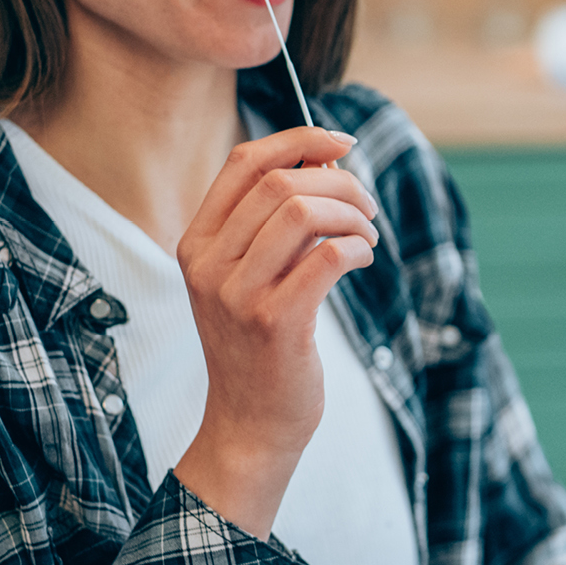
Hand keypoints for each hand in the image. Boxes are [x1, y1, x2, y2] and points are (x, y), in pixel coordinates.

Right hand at [173, 127, 378, 537]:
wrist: (250, 424)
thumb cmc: (260, 344)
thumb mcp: (251, 276)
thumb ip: (276, 222)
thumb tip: (325, 159)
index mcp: (197, 242)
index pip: (245, 161)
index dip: (299, 140)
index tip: (341, 143)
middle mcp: (208, 264)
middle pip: (280, 182)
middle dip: (338, 182)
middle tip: (367, 207)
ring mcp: (238, 294)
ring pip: (303, 213)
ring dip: (352, 214)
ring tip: (368, 236)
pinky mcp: (275, 323)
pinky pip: (328, 257)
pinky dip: (357, 248)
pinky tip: (363, 260)